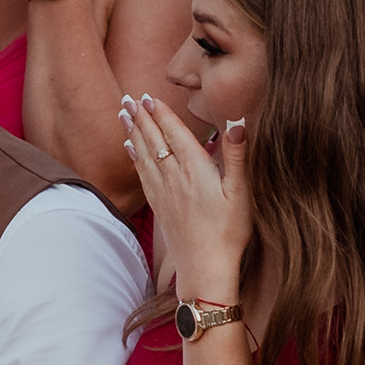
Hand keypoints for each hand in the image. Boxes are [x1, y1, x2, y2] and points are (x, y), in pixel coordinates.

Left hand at [119, 92, 248, 304]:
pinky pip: (142, 174)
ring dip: (133, 132)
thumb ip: (237, 156)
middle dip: (141, 117)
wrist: (205, 268)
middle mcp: (174, 177)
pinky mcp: (159, 206)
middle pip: (154, 140)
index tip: (148, 96)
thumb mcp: (241, 193)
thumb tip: (237, 124)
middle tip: (128, 97)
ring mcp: (163, 192)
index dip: (161, 113)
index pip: (173, 133)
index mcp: (195, 169)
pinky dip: (135, 157)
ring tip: (123, 114)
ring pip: (144, 155)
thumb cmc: (229, 232)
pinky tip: (130, 148)